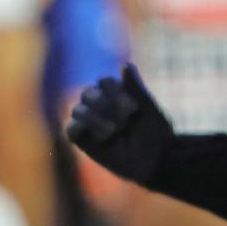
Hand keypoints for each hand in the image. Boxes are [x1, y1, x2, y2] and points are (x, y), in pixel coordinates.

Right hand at [64, 64, 173, 185]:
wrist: (155, 160)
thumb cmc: (155, 134)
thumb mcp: (149, 108)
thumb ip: (136, 88)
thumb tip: (126, 65)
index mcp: (116, 95)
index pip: (103, 82)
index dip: (114, 91)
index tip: (133, 108)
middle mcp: (100, 107)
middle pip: (87, 93)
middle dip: (104, 104)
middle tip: (124, 121)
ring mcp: (90, 124)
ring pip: (77, 109)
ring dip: (95, 118)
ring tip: (113, 131)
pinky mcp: (83, 141)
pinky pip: (71, 129)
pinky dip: (81, 129)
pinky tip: (101, 135)